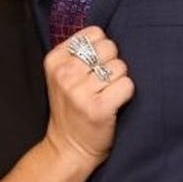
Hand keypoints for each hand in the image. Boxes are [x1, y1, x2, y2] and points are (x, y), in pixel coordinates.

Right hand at [43, 26, 133, 169]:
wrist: (68, 148)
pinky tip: (114, 104)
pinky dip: (126, 94)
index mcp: (55, 60)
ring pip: (120, 67)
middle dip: (111, 63)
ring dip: (119, 81)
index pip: (95, 33)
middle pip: (109, 47)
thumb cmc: (72, 109)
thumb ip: (77, 52)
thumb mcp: (62, 76)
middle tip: (101, 84)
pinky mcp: (99, 108)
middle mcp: (65, 73)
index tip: (92, 68)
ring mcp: (80, 91)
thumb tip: (106, 34)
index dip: (100, 50)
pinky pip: (127, 84)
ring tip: (105, 95)